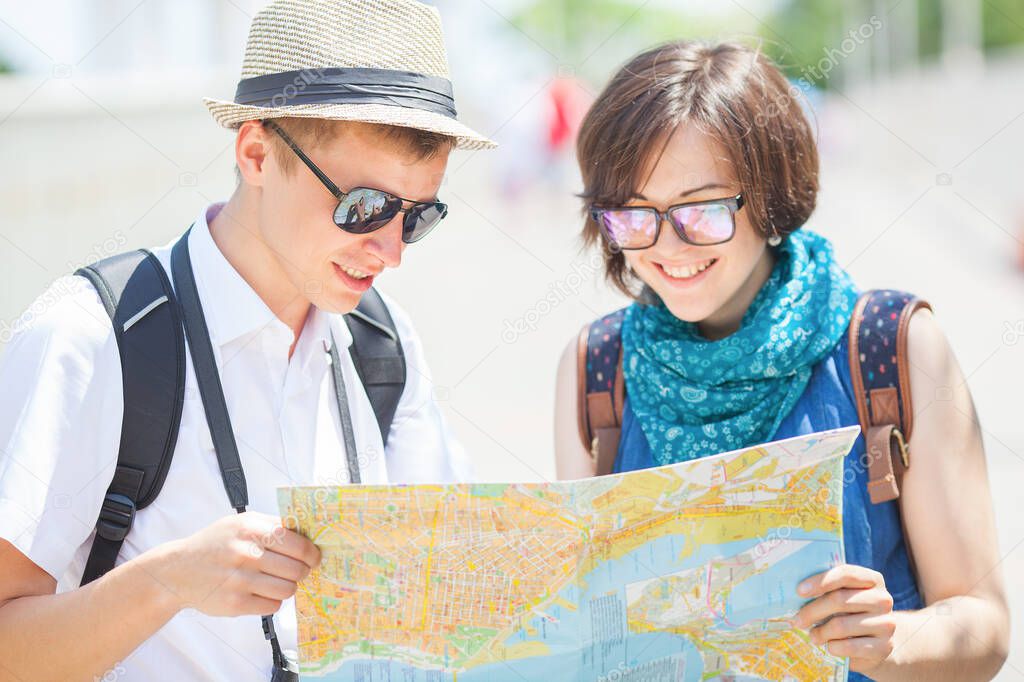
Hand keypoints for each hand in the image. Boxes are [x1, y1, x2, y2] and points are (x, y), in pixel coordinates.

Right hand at [151, 511, 321, 616]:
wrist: (177, 571)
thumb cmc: (215, 544)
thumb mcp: (241, 523)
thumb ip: (272, 526)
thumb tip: (308, 535)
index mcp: (251, 529)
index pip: (298, 544)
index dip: (312, 553)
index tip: (314, 558)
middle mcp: (246, 554)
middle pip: (297, 569)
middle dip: (302, 572)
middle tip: (297, 571)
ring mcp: (240, 580)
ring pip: (288, 589)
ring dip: (287, 587)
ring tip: (277, 581)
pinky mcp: (235, 604)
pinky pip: (272, 605)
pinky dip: (272, 600)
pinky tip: (261, 592)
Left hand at [793, 564, 896, 672]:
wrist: (875, 644)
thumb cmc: (850, 614)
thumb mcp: (842, 597)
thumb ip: (827, 589)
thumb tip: (795, 591)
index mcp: (872, 580)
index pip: (846, 574)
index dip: (821, 581)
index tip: (799, 591)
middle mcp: (883, 599)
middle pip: (840, 600)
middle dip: (812, 611)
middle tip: (796, 620)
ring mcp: (886, 624)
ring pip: (841, 625)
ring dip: (820, 632)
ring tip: (812, 636)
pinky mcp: (884, 647)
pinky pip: (849, 646)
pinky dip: (833, 647)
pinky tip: (829, 646)